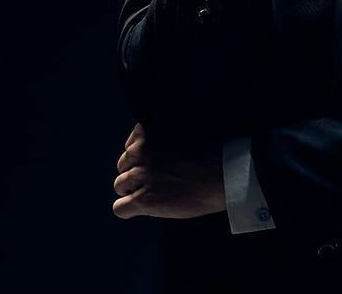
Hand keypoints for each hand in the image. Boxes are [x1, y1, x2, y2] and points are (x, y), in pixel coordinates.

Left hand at [112, 122, 226, 219]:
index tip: (157, 162)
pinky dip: (130, 209)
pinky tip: (147, 207)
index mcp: (149, 132)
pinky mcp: (143, 199)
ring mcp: (141, 175)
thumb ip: (162, 134)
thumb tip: (147, 143)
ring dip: (135, 191)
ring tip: (157, 193)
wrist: (222, 178)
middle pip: (123, 166)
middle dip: (136, 173)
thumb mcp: (183, 131)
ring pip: (119, 185)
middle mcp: (141, 151)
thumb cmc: (210, 154)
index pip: (130, 144)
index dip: (142, 156)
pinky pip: (120, 208)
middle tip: (159, 179)